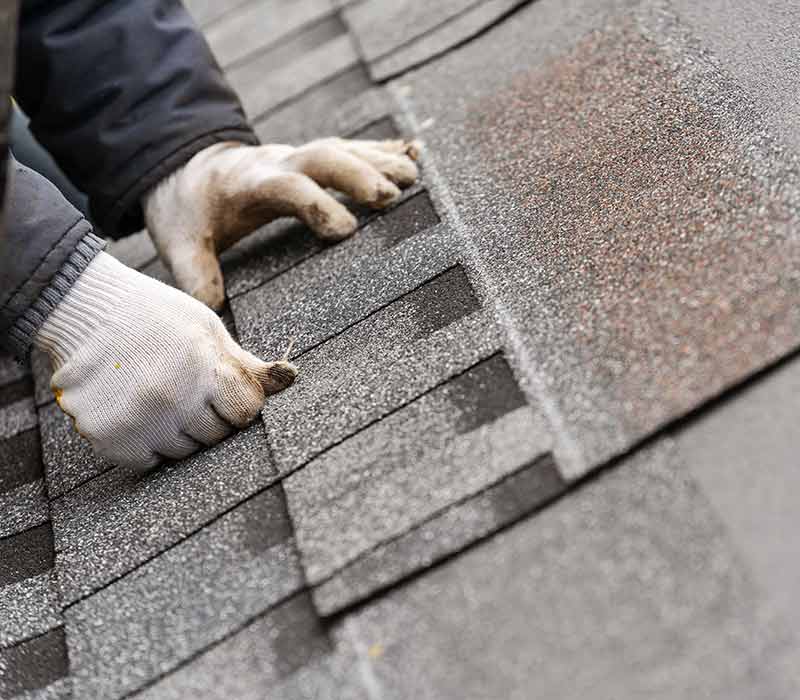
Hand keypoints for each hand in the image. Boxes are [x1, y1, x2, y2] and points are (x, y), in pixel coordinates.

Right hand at [36, 252, 296, 470]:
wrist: (84, 310)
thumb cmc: (157, 318)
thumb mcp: (209, 330)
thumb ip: (248, 364)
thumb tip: (294, 377)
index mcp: (204, 367)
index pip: (248, 412)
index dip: (240, 401)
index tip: (222, 387)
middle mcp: (173, 397)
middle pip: (217, 435)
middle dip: (210, 415)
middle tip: (185, 386)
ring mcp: (139, 421)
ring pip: (184, 452)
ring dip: (179, 432)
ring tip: (159, 394)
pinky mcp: (109, 438)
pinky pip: (149, 461)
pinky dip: (146, 443)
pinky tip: (137, 410)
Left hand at [143, 137, 420, 309]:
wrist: (186, 170)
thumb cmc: (188, 210)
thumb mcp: (178, 242)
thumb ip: (195, 273)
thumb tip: (212, 311)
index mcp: (249, 184)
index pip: (288, 188)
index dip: (317, 204)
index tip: (346, 230)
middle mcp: (277, 163)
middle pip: (323, 157)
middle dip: (359, 174)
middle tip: (393, 197)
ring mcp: (296, 158)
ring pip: (341, 149)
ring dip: (378, 160)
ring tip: (414, 176)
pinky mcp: (309, 160)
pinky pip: (349, 149)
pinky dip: (381, 151)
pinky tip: (411, 154)